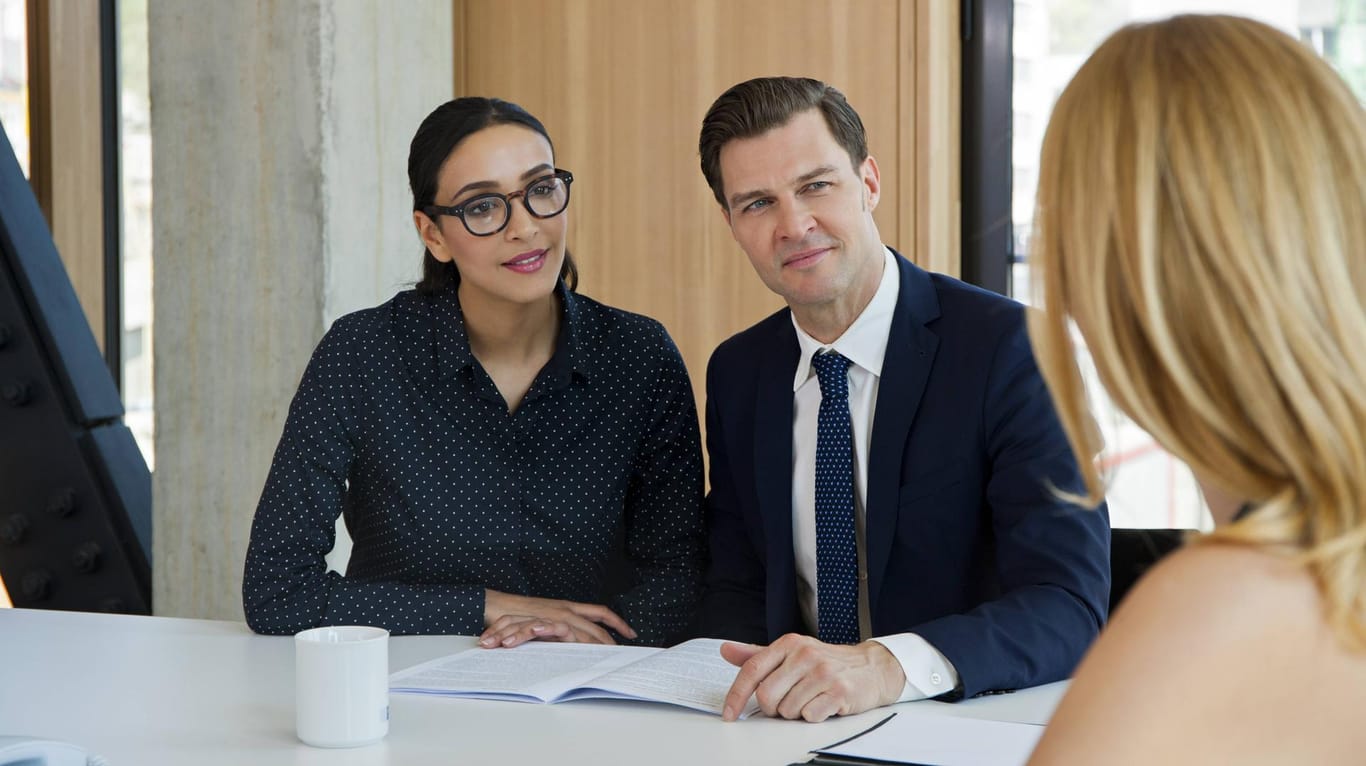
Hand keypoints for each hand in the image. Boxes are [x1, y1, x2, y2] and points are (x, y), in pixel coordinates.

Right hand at [478, 590, 636, 647]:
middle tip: (624, 654)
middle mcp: (566, 609)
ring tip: (610, 659)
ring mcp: (556, 617)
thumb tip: (569, 636)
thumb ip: (557, 624)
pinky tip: (585, 658)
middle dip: (612, 641)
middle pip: (597, 626)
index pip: (599, 613)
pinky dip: (579, 648)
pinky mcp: (546, 625)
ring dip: (598, 646)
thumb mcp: (543, 615)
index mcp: (567, 606)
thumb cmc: (516, 612)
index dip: (617, 622)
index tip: (630, 633)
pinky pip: (567, 638)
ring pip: (585, 634)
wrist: (494, 605)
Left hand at [719, 633, 905, 721]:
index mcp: (789, 644)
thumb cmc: (826, 662)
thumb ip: (757, 654)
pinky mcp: (839, 691)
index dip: (736, 695)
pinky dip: (813, 716)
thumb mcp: (791, 653)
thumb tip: (725, 650)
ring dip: (795, 712)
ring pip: (787, 710)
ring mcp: (823, 672)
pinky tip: (824, 704)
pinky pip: (810, 716)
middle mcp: (805, 654)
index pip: (752, 670)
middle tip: (788, 701)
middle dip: (773, 708)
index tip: (729, 714)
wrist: (872, 667)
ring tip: (810, 699)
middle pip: (767, 696)